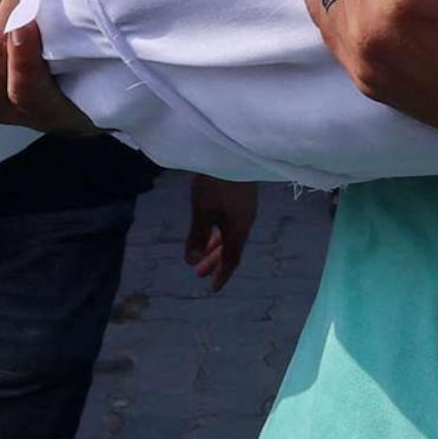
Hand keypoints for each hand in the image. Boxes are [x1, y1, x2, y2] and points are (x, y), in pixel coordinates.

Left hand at [185, 175, 257, 290]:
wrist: (234, 149)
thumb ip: (198, 237)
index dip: (222, 274)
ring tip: (200, 255)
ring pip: (230, 235)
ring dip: (215, 247)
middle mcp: (245, 221)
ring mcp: (244, 208)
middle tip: (198, 274)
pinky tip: (211, 228)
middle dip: (214, 262)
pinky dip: (219, 232)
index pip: (232, 259)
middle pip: (231, 248)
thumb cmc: (217, 182)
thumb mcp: (203, 211)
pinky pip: (230, 223)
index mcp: (238, 228)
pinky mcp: (241, 196)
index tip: (213, 288)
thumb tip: (192, 262)